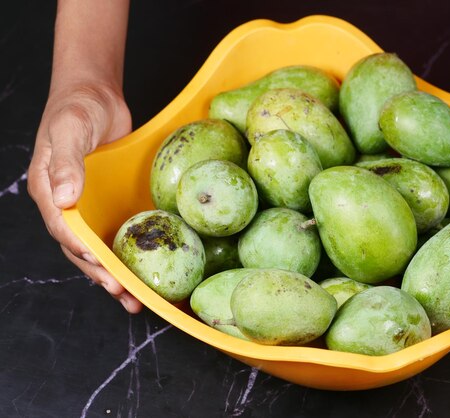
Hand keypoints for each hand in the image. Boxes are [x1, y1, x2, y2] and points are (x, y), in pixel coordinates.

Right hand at [28, 82, 142, 312]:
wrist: (96, 93)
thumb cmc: (78, 106)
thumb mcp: (71, 128)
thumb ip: (66, 163)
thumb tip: (64, 199)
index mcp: (48, 189)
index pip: (63, 229)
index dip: (82, 251)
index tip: (103, 269)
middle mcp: (67, 203)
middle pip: (81, 248)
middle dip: (101, 274)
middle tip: (123, 294)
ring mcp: (88, 204)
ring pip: (99, 246)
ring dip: (115, 272)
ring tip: (135, 299)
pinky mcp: (109, 201)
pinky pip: (117, 230)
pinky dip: (129, 250)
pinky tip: (146, 268)